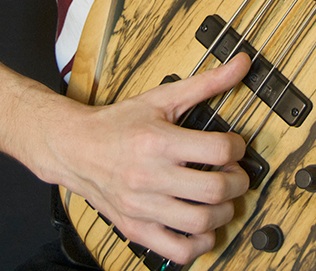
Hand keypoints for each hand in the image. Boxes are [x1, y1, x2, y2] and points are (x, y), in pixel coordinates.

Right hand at [42, 52, 253, 264]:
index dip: (238, 148)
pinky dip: (199, 244)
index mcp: (157, 142)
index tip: (235, 147)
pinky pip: (177, 250)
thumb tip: (241, 64)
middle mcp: (149, 177)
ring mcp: (142, 207)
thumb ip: (206, 83)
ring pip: (201, 222)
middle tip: (235, 175)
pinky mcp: (135, 228)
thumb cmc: (118, 124)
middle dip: (237, 182)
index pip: (218, 150)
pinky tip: (204, 228)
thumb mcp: (161, 98)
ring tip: (222, 200)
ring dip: (224, 212)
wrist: (74, 148)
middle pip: (215, 189)